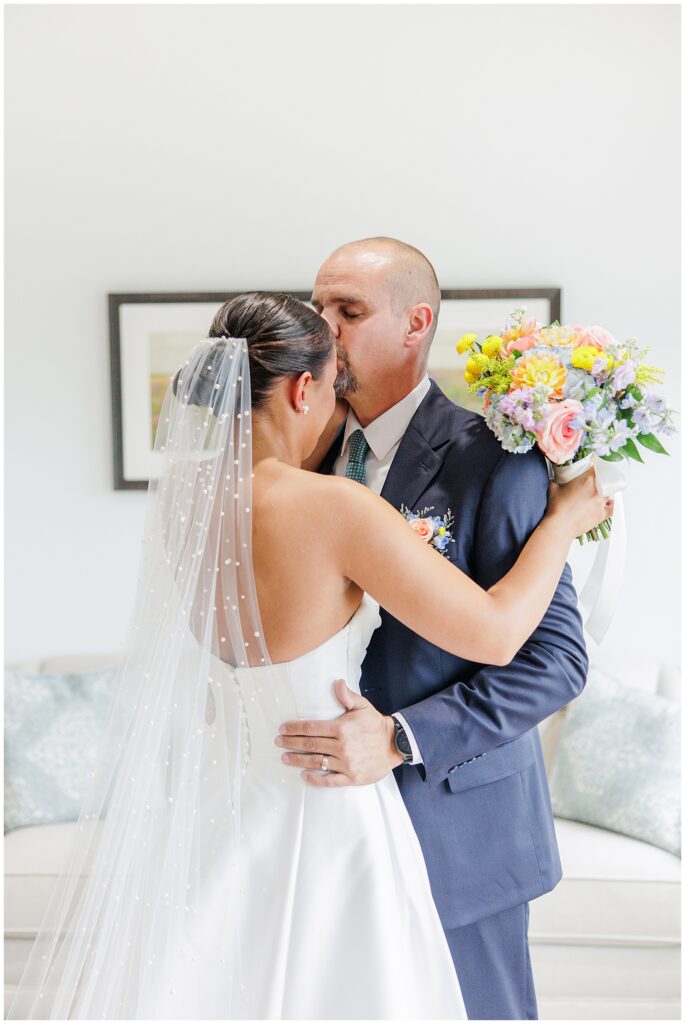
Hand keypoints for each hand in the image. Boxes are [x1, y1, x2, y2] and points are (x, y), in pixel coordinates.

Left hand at [275, 679, 402, 787]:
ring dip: (298, 760)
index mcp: (342, 728)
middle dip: (291, 743)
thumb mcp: (363, 706)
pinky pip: (329, 780)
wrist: (395, 745)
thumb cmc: (376, 725)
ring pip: (316, 762)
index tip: (282, 728)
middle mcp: (342, 746)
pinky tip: (304, 776)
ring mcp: (346, 763)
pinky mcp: (351, 777)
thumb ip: (347, 696)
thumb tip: (337, 682)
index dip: (294, 728)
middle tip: (278, 742)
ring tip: (285, 758)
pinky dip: (315, 779)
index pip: (311, 728)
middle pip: (310, 744)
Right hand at [546, 468, 613, 538]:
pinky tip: (606, 502)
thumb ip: (557, 480)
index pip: (597, 467)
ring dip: (604, 491)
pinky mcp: (601, 515)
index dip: (595, 466)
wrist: (559, 526)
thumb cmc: (557, 509)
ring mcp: (600, 503)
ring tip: (596, 492)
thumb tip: (556, 479)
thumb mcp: (553, 488)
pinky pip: (611, 507)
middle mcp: (597, 491)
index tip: (592, 467)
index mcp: (587, 481)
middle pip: (605, 479)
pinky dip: (610, 504)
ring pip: (609, 492)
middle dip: (599, 479)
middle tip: (592, 480)